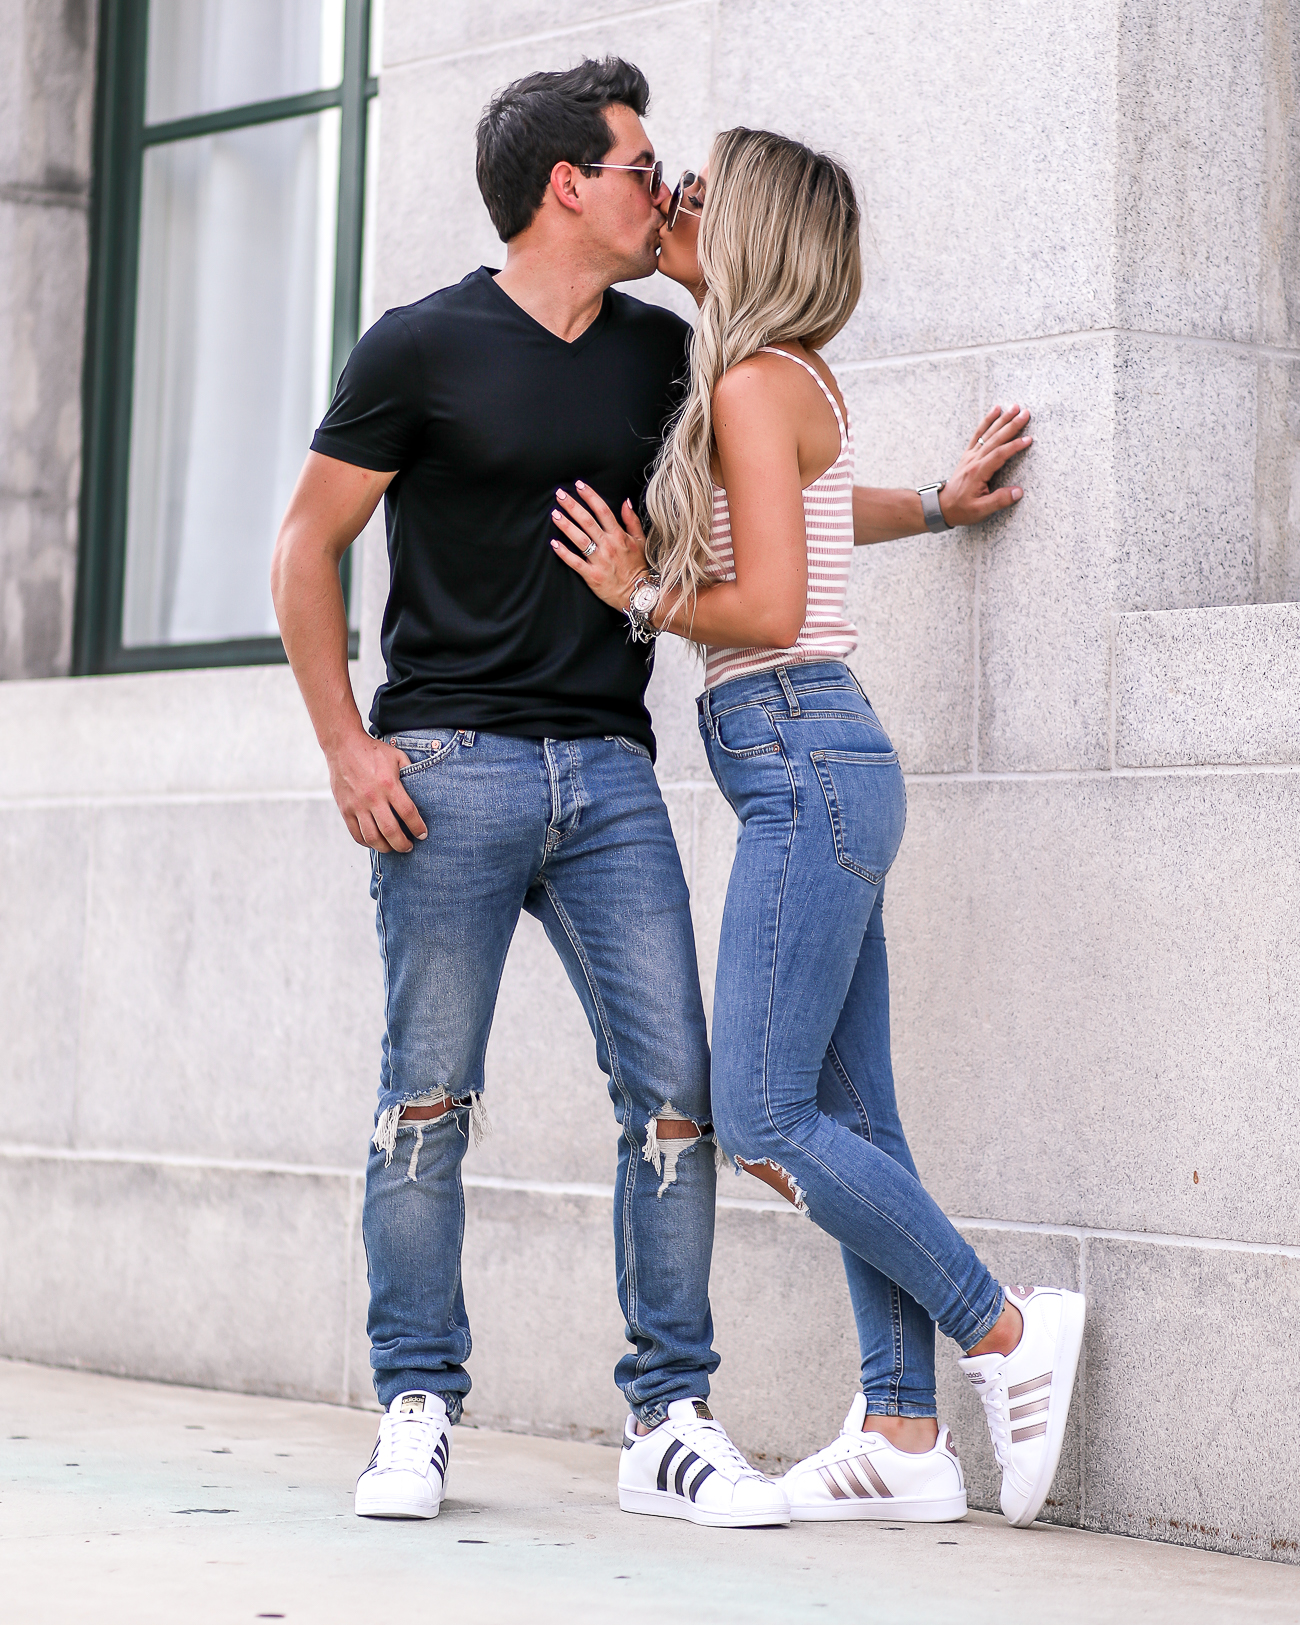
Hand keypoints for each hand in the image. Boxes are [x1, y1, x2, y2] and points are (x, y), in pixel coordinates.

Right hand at [326, 730, 427, 852]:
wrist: (343, 745)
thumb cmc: (373, 751)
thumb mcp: (397, 756)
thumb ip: (411, 772)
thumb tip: (424, 786)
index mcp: (389, 785)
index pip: (408, 813)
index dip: (418, 827)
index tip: (423, 834)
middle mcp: (372, 798)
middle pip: (391, 831)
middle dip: (403, 844)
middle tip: (409, 847)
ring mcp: (357, 805)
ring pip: (372, 837)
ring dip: (385, 848)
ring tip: (393, 847)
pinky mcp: (345, 808)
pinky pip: (356, 833)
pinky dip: (367, 843)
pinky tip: (375, 842)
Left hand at [549, 482, 649, 609]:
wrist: (638, 594)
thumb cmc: (638, 567)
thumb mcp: (640, 541)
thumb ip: (632, 521)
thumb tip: (626, 502)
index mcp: (619, 536)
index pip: (603, 511)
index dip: (590, 496)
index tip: (579, 485)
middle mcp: (608, 545)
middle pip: (587, 521)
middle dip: (573, 506)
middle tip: (559, 495)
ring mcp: (599, 560)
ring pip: (580, 539)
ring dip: (566, 526)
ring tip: (554, 514)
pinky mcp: (592, 575)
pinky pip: (575, 562)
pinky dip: (564, 553)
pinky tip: (554, 543)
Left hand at [939, 404, 1032, 525]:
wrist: (942, 507)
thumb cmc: (961, 509)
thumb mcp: (980, 510)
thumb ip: (999, 501)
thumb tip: (1018, 492)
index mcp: (978, 472)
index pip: (999, 454)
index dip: (1014, 446)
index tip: (1028, 439)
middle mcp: (974, 460)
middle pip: (995, 439)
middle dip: (1011, 425)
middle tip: (1026, 414)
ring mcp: (971, 455)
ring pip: (988, 433)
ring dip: (1002, 419)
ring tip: (1015, 407)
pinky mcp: (969, 454)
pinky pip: (978, 433)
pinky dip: (987, 421)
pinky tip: (995, 411)